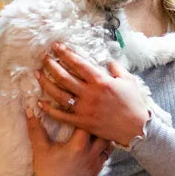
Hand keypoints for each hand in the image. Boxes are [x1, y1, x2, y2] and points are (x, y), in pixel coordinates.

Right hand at [26, 105, 113, 175]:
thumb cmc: (45, 172)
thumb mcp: (40, 149)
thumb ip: (35, 128)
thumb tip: (29, 108)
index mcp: (78, 146)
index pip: (89, 123)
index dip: (86, 115)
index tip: (81, 109)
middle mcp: (91, 155)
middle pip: (104, 133)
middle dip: (99, 125)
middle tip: (92, 119)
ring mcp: (95, 165)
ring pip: (109, 146)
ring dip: (103, 138)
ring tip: (96, 132)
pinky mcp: (96, 174)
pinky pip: (106, 157)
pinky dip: (103, 150)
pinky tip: (95, 146)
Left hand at [35, 42, 149, 146]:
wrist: (136, 129)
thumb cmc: (134, 104)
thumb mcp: (128, 81)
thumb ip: (117, 69)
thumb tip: (108, 62)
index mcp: (101, 81)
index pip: (78, 64)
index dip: (65, 54)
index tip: (56, 47)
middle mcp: (90, 94)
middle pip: (64, 77)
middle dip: (51, 65)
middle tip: (44, 58)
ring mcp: (84, 109)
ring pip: (59, 94)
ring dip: (46, 83)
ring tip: (38, 75)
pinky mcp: (82, 122)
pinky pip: (61, 115)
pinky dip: (49, 109)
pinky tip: (40, 102)